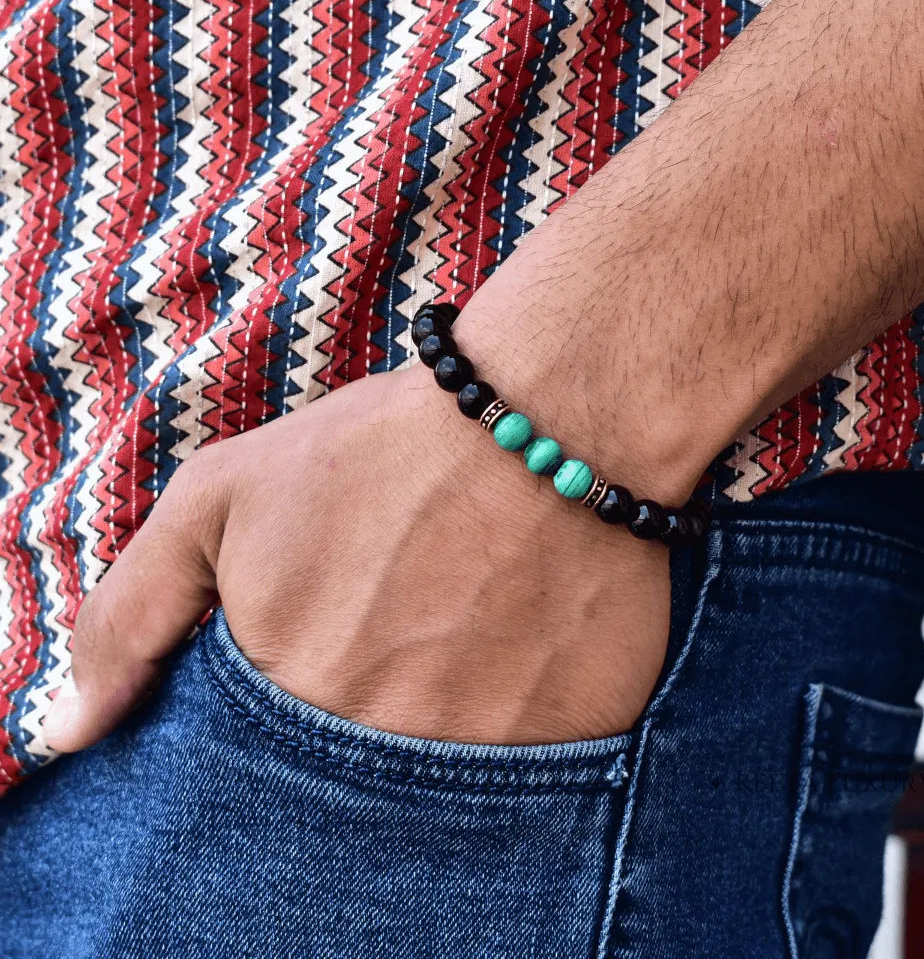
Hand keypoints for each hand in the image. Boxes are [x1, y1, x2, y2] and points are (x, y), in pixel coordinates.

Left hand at [43, 364, 671, 751]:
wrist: (548, 415)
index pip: (266, 772)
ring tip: (464, 620)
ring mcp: (497, 754)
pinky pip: (540, 765)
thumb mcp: (222, 499)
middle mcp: (392, 751)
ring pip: (448, 779)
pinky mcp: (585, 735)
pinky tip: (522, 637)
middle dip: (373, 702)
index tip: (334, 643)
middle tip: (407, 621)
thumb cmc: (379, 449)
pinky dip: (522, 712)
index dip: (302, 697)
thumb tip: (67, 735)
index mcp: (295, 705)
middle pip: (359, 777)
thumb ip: (132, 617)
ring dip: (448, 711)